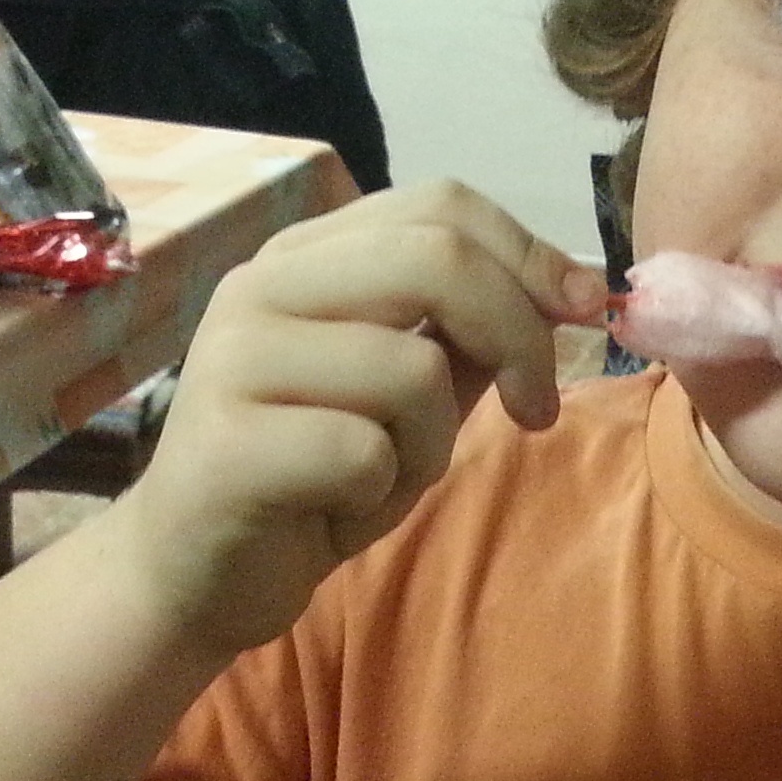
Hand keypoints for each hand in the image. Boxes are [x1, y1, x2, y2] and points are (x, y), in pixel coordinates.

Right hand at [113, 182, 604, 657]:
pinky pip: (365, 453)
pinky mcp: (227, 445)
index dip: (529, 253)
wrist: (196, 575)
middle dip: (519, 333)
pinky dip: (379, 496)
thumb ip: (471, 333)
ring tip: (383, 477)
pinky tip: (334, 513)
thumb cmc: (313, 478)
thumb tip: (572, 286)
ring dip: (434, 443)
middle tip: (538, 407)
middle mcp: (261, 286)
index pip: (439, 205)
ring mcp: (234, 359)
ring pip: (412, 368)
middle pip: (434, 259)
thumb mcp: (409, 396)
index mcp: (305, 257)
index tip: (585, 311)